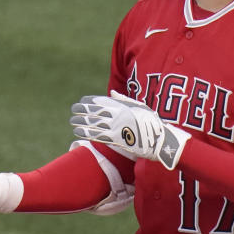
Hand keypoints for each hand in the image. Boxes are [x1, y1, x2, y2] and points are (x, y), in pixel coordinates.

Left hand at [70, 91, 190, 169]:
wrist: (160, 140)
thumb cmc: (152, 123)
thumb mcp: (140, 106)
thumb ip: (124, 99)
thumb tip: (112, 93)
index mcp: (123, 106)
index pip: (102, 101)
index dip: (90, 101)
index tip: (81, 101)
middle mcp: (118, 116)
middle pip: (95, 112)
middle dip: (82, 110)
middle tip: (73, 110)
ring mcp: (117, 128)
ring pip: (94, 124)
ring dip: (81, 122)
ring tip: (73, 121)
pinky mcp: (117, 140)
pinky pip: (98, 136)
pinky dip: (87, 133)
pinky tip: (79, 132)